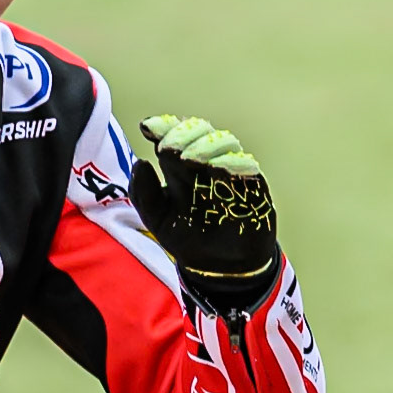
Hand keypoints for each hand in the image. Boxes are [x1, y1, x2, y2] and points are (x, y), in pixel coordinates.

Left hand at [129, 115, 277, 289]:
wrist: (219, 266)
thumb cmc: (187, 238)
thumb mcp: (157, 220)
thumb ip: (143, 194)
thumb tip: (140, 162)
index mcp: (178, 166)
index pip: (172, 135)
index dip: (162, 127)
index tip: (147, 128)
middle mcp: (204, 163)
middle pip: (198, 131)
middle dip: (182, 135)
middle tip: (169, 148)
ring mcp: (229, 170)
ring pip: (224, 141)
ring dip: (206, 145)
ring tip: (191, 159)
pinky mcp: (251, 185)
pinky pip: (247, 166)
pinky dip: (233, 163)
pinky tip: (219, 169)